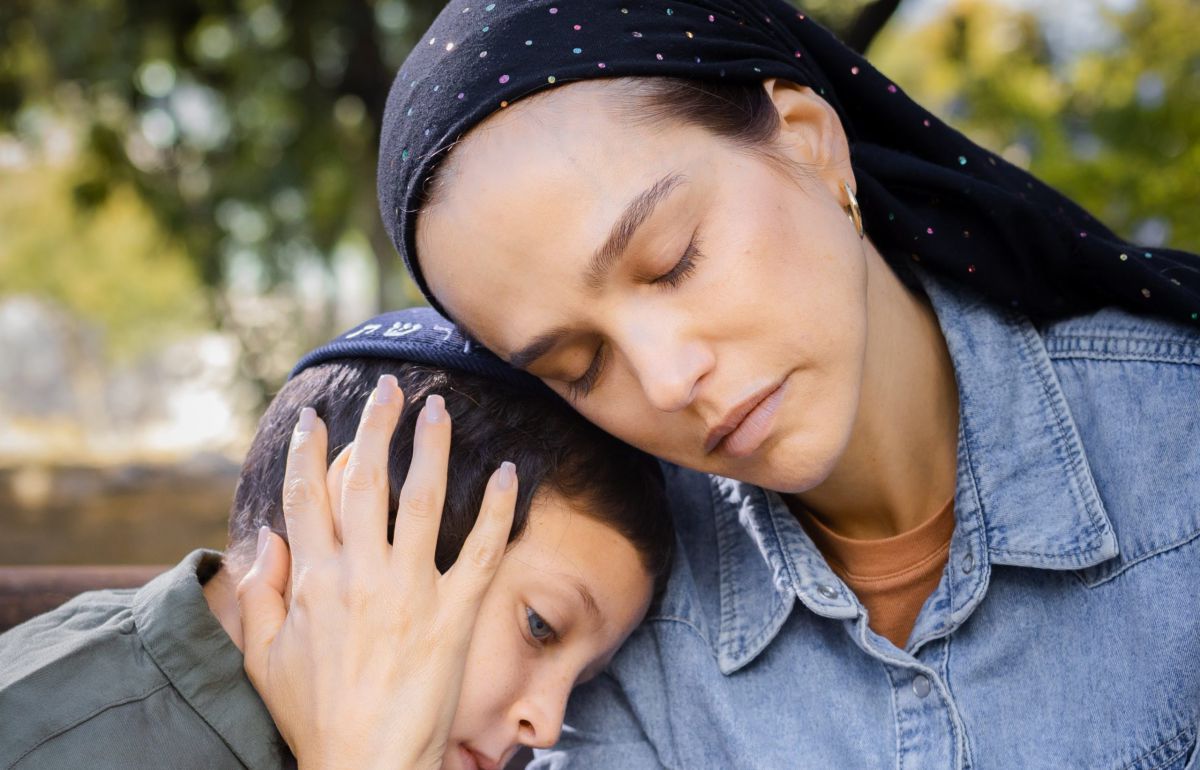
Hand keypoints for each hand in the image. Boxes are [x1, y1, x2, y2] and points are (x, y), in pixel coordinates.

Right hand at [236, 375, 517, 769]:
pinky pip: (480, 549)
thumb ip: (259, 594)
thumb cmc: (313, 717)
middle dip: (375, 426)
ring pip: (422, 499)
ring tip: (437, 408)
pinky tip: (507, 472)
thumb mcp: (263, 657)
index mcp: (313, 579)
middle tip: (387, 389)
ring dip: (430, 447)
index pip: (308, 495)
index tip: (312, 418)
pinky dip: (496, 508)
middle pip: (365, 479)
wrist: (367, 765)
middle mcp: (361, 572)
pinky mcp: (454, 612)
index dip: (309, 451)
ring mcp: (411, 589)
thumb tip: (264, 539)